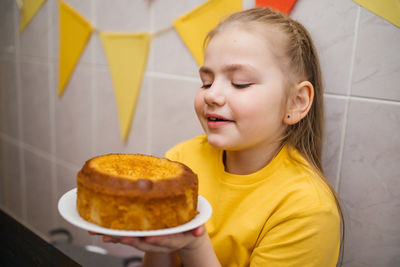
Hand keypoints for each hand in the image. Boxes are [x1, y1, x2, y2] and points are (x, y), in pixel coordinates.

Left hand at [88, 225, 205, 253]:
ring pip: (133, 241)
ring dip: (118, 239)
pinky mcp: (141, 238)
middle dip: (133, 241)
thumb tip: (199, 232)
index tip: (149, 237)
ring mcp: (150, 241)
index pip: (166, 240)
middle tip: (121, 238)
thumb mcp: (196, 225)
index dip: (158, 239)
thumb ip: (197, 228)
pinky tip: (102, 232)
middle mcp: (160, 243)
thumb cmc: (189, 225)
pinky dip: (115, 235)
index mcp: (174, 239)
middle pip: (145, 244)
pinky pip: (127, 237)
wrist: (184, 236)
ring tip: (104, 235)